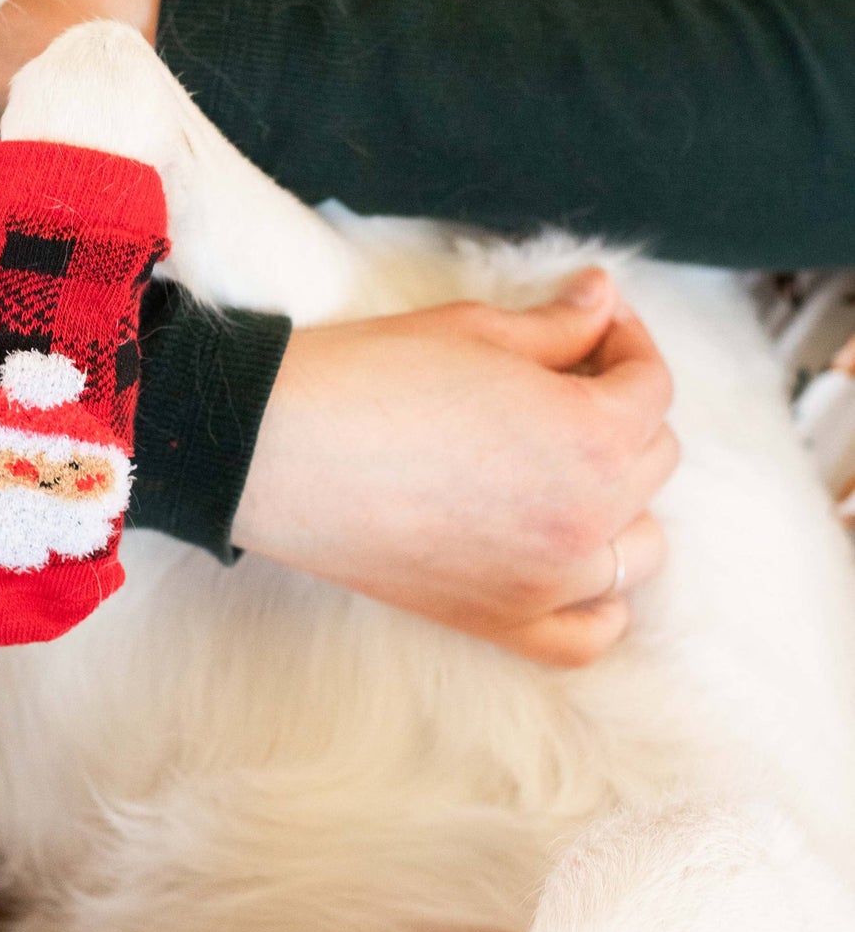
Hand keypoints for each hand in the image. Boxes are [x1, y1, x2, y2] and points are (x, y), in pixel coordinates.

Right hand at [231, 268, 676, 666]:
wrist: (278, 450)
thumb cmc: (370, 377)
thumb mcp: (476, 330)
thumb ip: (560, 323)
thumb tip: (604, 297)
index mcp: (591, 435)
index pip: (651, 384)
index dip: (624, 340)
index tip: (589, 324)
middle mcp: (587, 518)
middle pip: (653, 461)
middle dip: (620, 410)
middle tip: (562, 380)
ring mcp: (548, 582)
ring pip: (638, 547)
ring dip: (619, 502)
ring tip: (564, 466)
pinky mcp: (501, 621)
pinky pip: (592, 634)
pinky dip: (600, 605)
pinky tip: (574, 562)